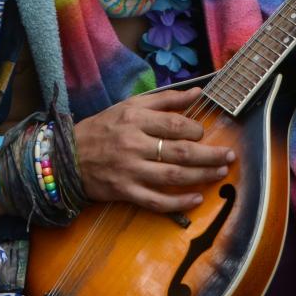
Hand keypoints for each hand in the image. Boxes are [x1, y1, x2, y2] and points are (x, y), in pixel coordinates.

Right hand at [72, 88, 235, 214]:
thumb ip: (164, 99)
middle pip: (181, 151)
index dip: (195, 129)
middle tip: (229, 155)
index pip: (174, 124)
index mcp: (134, 119)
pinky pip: (157, 201)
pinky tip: (197, 198)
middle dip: (210, 154)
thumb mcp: (128, 106)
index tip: (203, 133)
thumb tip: (197, 92)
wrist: (66, 157)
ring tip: (220, 173)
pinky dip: (179, 202)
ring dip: (202, 176)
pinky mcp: (125, 191)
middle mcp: (133, 144)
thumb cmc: (101, 129)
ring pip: (174, 176)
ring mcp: (129, 170)